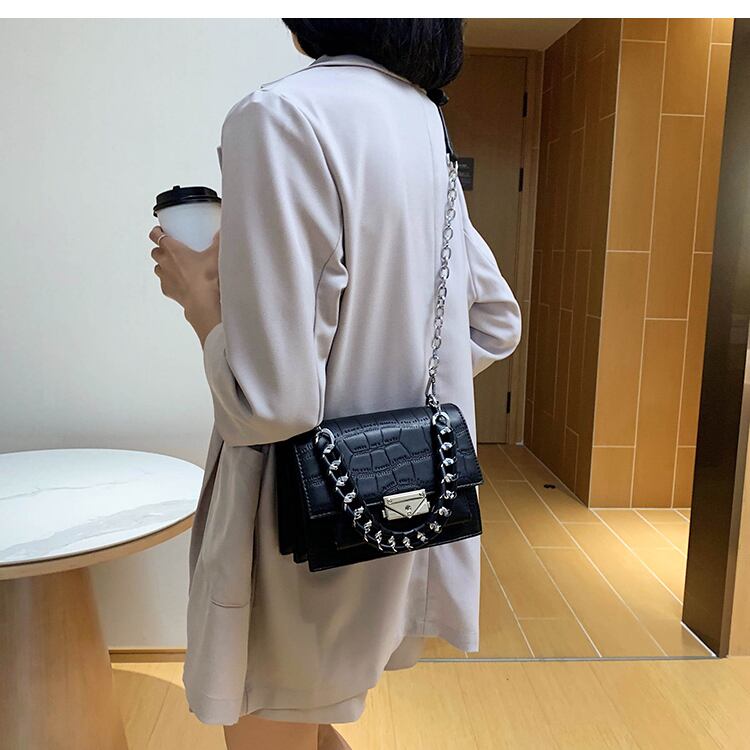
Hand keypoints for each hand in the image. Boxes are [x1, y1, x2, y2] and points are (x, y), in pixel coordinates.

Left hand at [149, 227, 220, 346]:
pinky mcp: (167, 290)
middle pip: (155, 251)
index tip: (161, 230)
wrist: (202, 300)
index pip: (156, 235)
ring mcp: (164, 277)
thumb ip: (218, 241)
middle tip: (171, 249)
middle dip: (160, 249)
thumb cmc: (205, 276)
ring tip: (175, 266)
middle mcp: (165, 262)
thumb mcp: (215, 254)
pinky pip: (164, 283)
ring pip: (157, 267)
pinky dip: (169, 281)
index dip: (157, 231)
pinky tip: (180, 282)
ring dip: (163, 265)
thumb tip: (221, 232)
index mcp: (173, 249)